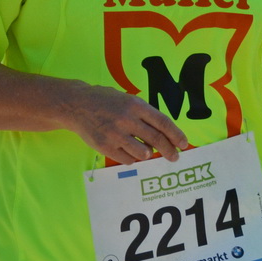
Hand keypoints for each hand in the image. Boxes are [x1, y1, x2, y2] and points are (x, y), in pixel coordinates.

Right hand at [67, 86, 190, 164]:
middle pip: (156, 139)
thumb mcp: (128, 100)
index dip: (176, 135)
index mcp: (136, 105)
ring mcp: (116, 134)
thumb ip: (145, 115)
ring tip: (145, 151)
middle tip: (174, 157)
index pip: (163, 123)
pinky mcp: (105, 147)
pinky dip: (132, 158)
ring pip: (143, 153)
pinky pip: (127, 160)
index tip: (184, 144)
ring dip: (148, 154)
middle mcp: (127, 119)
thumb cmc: (106, 102)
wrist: (77, 105)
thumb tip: (164, 133)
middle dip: (169, 150)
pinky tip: (128, 152)